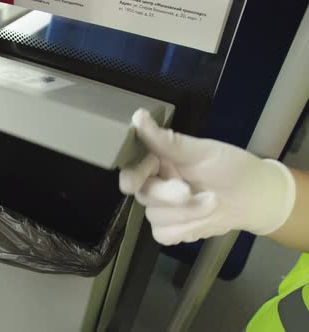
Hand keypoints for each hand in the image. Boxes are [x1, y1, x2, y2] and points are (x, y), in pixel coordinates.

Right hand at [119, 109, 295, 245]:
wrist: (256, 198)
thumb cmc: (230, 168)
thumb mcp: (202, 152)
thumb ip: (167, 141)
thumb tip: (138, 117)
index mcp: (158, 160)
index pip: (132, 167)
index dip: (133, 174)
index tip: (134, 181)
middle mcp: (155, 182)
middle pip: (143, 194)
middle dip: (168, 196)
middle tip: (189, 192)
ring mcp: (160, 208)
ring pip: (154, 216)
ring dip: (186, 213)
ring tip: (212, 202)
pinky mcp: (170, 229)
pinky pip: (163, 234)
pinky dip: (184, 229)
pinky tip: (201, 220)